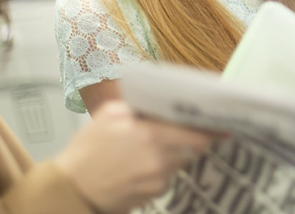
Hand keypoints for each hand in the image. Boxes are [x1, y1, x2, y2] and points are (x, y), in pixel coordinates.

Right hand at [53, 101, 218, 212]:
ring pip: (179, 162)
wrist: (70, 191)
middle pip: (193, 148)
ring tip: (150, 146)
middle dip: (191, 137)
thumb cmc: (86, 153)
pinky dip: (160, 167)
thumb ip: (139, 105)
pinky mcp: (152, 195)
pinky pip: (166, 176)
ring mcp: (157, 180)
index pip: (198, 134)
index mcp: (152, 136)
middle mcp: (160, 160)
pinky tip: (140, 163)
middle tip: (185, 129)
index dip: (213, 130)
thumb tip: (159, 100)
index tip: (224, 126)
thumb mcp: (109, 115)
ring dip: (174, 152)